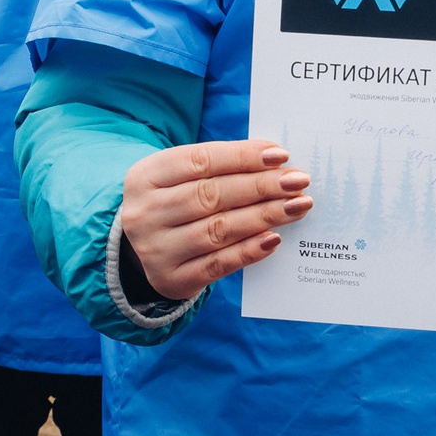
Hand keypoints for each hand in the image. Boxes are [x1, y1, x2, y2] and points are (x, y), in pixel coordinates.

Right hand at [121, 140, 312, 300]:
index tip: (280, 155)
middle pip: (211, 195)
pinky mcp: (172, 279)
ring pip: (218, 229)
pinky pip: (218, 264)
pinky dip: (249, 250)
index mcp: (145, 177)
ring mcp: (156, 249)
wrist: (137, 251)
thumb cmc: (173, 203)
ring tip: (297, 206)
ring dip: (264, 216)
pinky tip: (274, 239)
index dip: (242, 156)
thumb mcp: (179, 178)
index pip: (200, 161)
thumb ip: (219, 167)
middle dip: (261, 186)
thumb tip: (275, 162)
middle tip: (298, 181)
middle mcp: (146, 212)